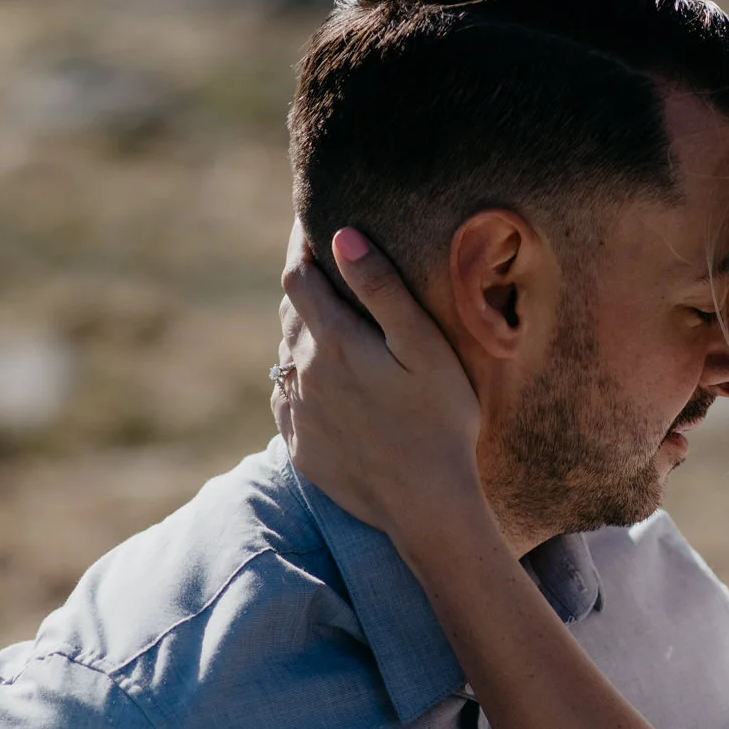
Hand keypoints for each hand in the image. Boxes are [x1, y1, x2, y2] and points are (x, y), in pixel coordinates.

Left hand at [275, 224, 486, 539]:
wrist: (425, 504)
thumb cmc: (440, 420)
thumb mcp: (425, 348)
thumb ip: (383, 290)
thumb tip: (343, 238)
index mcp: (333, 341)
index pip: (299, 274)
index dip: (303, 244)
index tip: (313, 223)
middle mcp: (302, 373)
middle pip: (291, 313)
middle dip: (306, 287)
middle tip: (328, 269)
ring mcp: (296, 412)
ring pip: (287, 356)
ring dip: (304, 335)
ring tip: (334, 327)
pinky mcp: (300, 445)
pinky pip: (289, 398)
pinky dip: (303, 380)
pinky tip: (329, 384)